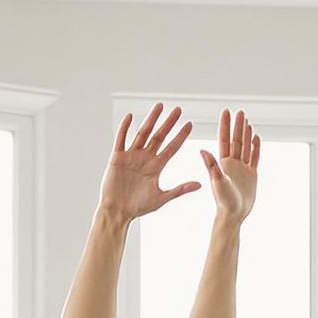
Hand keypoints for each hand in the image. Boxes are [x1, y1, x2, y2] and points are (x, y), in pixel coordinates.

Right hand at [99, 104, 200, 224]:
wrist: (118, 211)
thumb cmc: (138, 207)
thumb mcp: (161, 198)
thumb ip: (180, 190)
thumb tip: (200, 184)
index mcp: (156, 167)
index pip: (171, 147)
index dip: (180, 136)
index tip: (190, 124)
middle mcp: (145, 158)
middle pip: (159, 136)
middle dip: (169, 123)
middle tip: (179, 110)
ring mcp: (131, 156)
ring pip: (143, 133)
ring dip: (151, 119)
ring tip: (160, 106)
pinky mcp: (117, 157)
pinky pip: (121, 139)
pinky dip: (125, 128)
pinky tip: (130, 116)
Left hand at [199, 107, 261, 223]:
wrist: (234, 215)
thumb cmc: (223, 202)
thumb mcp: (217, 182)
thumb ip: (211, 166)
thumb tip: (202, 150)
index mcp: (223, 163)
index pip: (225, 139)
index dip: (226, 125)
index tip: (227, 111)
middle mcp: (232, 164)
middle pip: (236, 140)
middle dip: (237, 126)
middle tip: (240, 112)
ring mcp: (242, 169)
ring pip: (245, 147)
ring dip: (246, 134)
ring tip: (247, 121)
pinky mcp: (251, 175)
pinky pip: (254, 158)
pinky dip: (255, 147)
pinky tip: (256, 137)